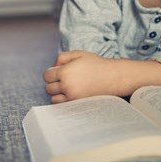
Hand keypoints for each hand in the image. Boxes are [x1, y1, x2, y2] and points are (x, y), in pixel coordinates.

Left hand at [43, 51, 160, 103]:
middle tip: (63, 80)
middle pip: (49, 88)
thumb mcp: (79, 54)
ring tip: (67, 88)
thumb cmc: (97, 64)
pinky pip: (63, 106)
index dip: (51, 73)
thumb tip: (53, 65)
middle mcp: (67, 86)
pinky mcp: (78, 105)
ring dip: (57, 94)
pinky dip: (64, 101)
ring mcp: (72, 97)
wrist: (113, 77)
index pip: (47, 76)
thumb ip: (63, 57)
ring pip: (54, 99)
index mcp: (65, 72)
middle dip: (54, 83)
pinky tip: (71, 95)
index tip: (56, 73)